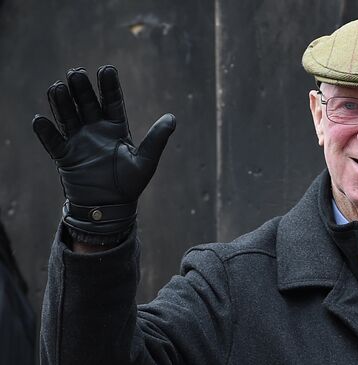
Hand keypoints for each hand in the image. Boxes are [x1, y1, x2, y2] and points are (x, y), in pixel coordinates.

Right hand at [33, 66, 175, 244]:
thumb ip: (157, 139)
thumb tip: (172, 118)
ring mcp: (79, 142)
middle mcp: (95, 130)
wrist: (110, 208)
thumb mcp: (146, 161)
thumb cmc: (129, 185)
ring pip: (68, 117)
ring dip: (61, 103)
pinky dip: (46, 132)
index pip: (112, 101)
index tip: (106, 68)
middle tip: (76, 73)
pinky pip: (53, 142)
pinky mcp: (65, 157)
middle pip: (86, 103)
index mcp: (116, 128)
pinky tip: (40, 120)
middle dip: (81, 88)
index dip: (109, 86)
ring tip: (57, 87)